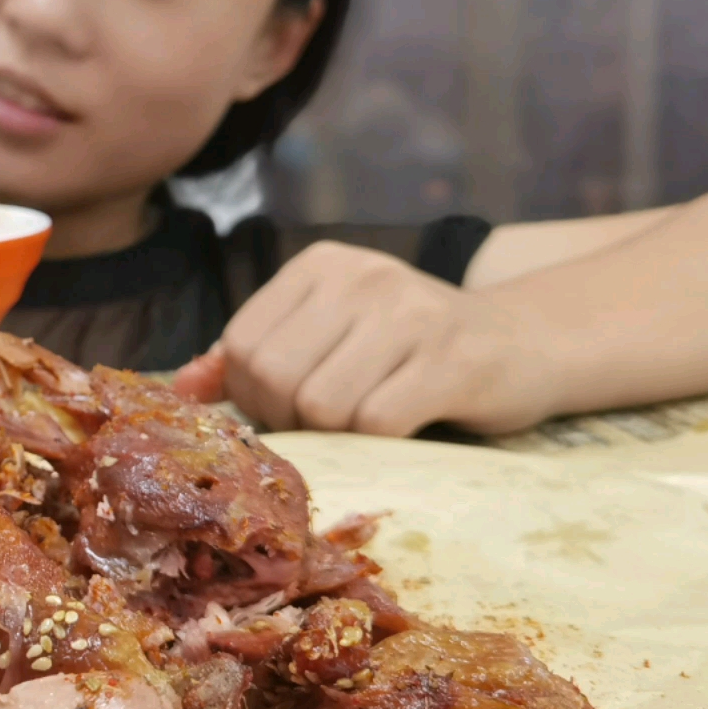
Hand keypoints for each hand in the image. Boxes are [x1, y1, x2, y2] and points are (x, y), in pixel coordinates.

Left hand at [174, 241, 558, 436]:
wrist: (525, 344)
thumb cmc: (411, 349)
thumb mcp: (331, 332)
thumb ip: (259, 353)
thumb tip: (182, 388)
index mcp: (320, 266)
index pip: (241, 344)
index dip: (252, 394)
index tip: (288, 408)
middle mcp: (362, 276)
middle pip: (275, 376)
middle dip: (291, 420)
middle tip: (328, 425)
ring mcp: (410, 313)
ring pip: (322, 405)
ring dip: (338, 435)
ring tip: (367, 423)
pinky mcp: (453, 359)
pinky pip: (379, 422)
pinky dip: (381, 442)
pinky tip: (403, 426)